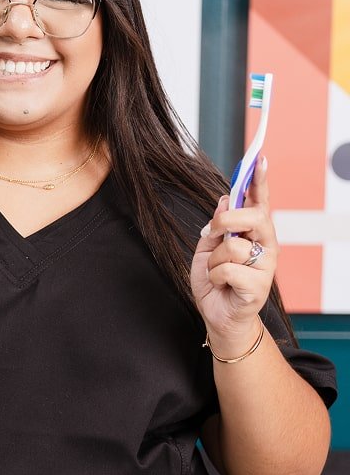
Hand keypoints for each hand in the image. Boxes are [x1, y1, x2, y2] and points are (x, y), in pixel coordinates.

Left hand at [190, 157, 278, 354]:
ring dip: (213, 260)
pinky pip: (227, 269)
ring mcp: (266, 265)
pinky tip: (222, 285)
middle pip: (252, 216)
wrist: (217, 315)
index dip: (259, 180)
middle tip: (214, 235)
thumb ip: (217, 225)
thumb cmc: (216, 281)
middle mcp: (266, 245)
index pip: (259, 201)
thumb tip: (224, 199)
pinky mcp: (259, 285)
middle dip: (226, 220)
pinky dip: (215, 277)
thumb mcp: (207, 248)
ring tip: (218, 272)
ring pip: (232, 246)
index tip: (259, 159)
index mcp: (255, 233)